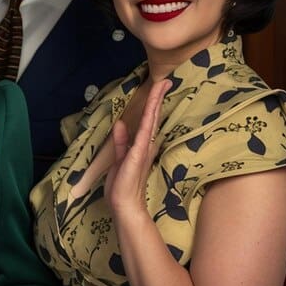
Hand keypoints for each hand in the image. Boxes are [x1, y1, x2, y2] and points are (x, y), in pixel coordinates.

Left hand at [105, 78, 170, 217]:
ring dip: (155, 102)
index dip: (153, 105)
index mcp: (141, 145)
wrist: (123, 204)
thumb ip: (121, 141)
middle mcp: (145, 144)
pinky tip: (152, 107)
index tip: (159, 89)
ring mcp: (143, 148)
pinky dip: (148, 119)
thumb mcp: (119, 158)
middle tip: (167, 80)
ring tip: (162, 85)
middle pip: (153, 116)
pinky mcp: (138, 154)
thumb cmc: (121, 185)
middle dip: (158, 98)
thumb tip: (121, 123)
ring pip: (151, 120)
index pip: (148, 121)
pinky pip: (144, 132)